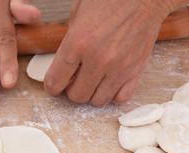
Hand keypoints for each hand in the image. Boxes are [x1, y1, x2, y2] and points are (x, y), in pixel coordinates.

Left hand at [44, 0, 188, 106]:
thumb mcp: (78, 14)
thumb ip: (68, 43)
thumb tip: (63, 66)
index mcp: (79, 43)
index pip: (56, 81)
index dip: (52, 86)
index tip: (54, 84)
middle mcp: (99, 59)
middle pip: (76, 95)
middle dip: (71, 89)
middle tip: (74, 79)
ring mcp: (119, 67)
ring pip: (97, 100)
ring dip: (92, 93)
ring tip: (92, 80)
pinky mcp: (136, 70)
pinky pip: (121, 97)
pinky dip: (113, 93)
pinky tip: (109, 81)